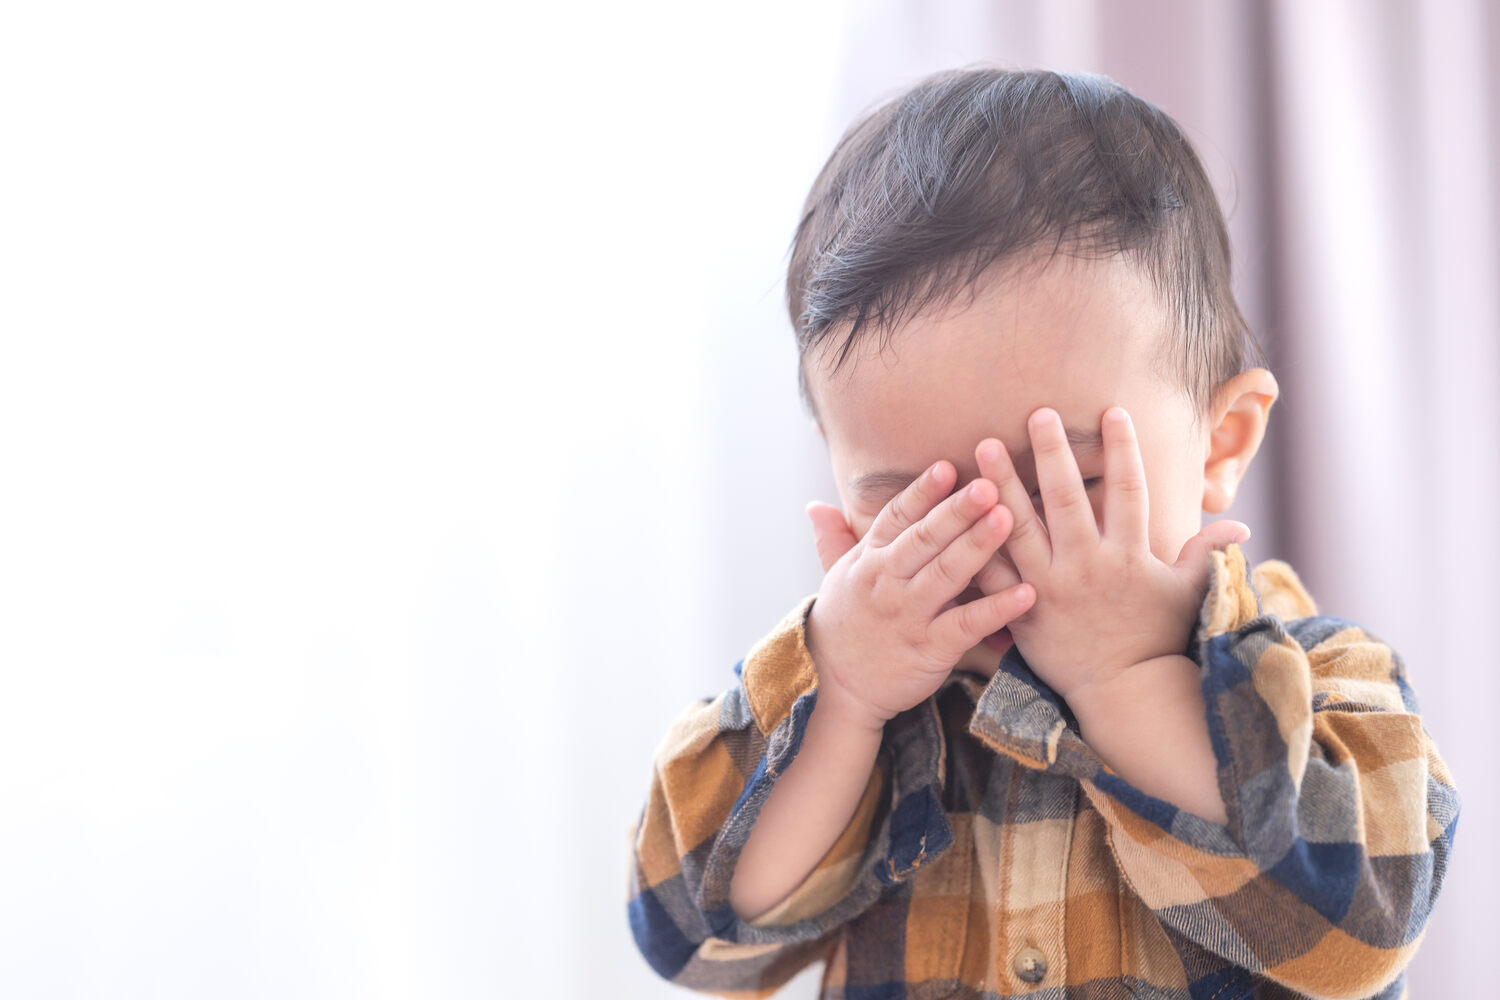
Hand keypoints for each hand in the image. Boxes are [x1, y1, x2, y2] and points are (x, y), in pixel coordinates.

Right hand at [802, 461, 1035, 730]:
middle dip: (957, 510)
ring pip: (946, 574)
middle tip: (989, 484)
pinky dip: (997, 609)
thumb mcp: (834, 579)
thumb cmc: (845, 627)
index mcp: (869, 560)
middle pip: (925, 538)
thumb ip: (833, 539)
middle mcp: (887, 582)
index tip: (947, 468)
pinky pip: (968, 624)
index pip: (897, 517)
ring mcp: (909, 615)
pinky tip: (1026, 593)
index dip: (922, 492)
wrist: (837, 688)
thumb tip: (814, 505)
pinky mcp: (930, 648)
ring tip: (1007, 520)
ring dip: (978, 546)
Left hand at [971, 406, 1248, 701]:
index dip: (1122, 449)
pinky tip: (957, 511)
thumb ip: (1206, 555)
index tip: (1113, 410)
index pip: (1128, 490)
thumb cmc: (1155, 639)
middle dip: (1051, 452)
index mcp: (1129, 556)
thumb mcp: (1186, 593)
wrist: (1122, 691)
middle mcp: (1087, 566)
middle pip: (1065, 499)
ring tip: (984, 446)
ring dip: (1001, 484)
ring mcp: (1050, 587)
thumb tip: (1243, 527)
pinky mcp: (1021, 608)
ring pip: (1020, 527)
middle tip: (1036, 412)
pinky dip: (977, 541)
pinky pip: (994, 570)